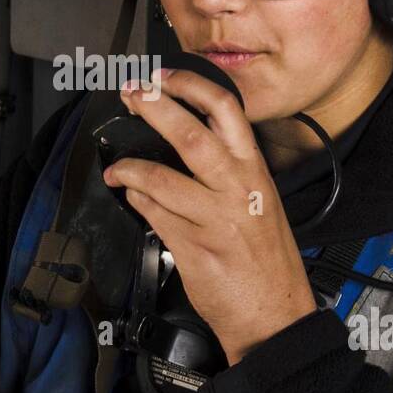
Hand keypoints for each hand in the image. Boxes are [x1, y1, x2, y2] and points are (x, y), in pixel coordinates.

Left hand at [102, 69, 317, 364]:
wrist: (275, 317)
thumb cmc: (267, 260)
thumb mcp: (260, 203)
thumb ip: (229, 172)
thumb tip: (186, 143)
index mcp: (255, 171)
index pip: (226, 111)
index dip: (190, 85)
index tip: (163, 75)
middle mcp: (237, 189)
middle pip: (189, 134)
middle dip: (151, 107)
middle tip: (128, 94)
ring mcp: (214, 220)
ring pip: (159, 179)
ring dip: (129, 169)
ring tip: (117, 169)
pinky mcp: (193, 249)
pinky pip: (153, 216)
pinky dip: (137, 203)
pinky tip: (132, 199)